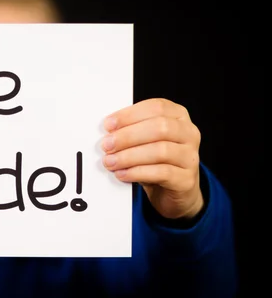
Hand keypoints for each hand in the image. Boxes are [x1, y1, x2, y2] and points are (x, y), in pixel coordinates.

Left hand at [101, 98, 202, 218]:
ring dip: (130, 156)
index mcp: (178, 116)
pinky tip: (122, 174)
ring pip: (161, 151)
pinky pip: (162, 173)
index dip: (130, 115)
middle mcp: (189, 133)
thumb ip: (131, 131)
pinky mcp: (187, 179)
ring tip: (110, 162)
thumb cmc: (154, 160)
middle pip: (160, 128)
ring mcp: (190, 156)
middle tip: (107, 145)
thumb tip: (107, 132)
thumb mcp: (144, 140)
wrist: (174, 189)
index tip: (108, 125)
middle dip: (128, 136)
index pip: (156, 108)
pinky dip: (138, 172)